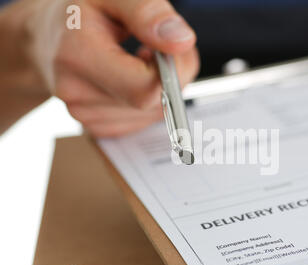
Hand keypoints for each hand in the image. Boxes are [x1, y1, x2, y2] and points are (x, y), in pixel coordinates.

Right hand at [27, 0, 198, 136]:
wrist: (43, 39)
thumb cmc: (78, 13)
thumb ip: (146, 12)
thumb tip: (181, 41)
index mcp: (78, 55)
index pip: (145, 87)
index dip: (169, 70)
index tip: (161, 47)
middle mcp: (78, 94)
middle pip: (154, 103)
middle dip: (170, 75)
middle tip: (152, 48)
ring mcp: (87, 116)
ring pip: (155, 113)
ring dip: (161, 86)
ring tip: (137, 59)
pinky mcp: (98, 128)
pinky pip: (144, 120)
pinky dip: (149, 100)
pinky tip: (130, 78)